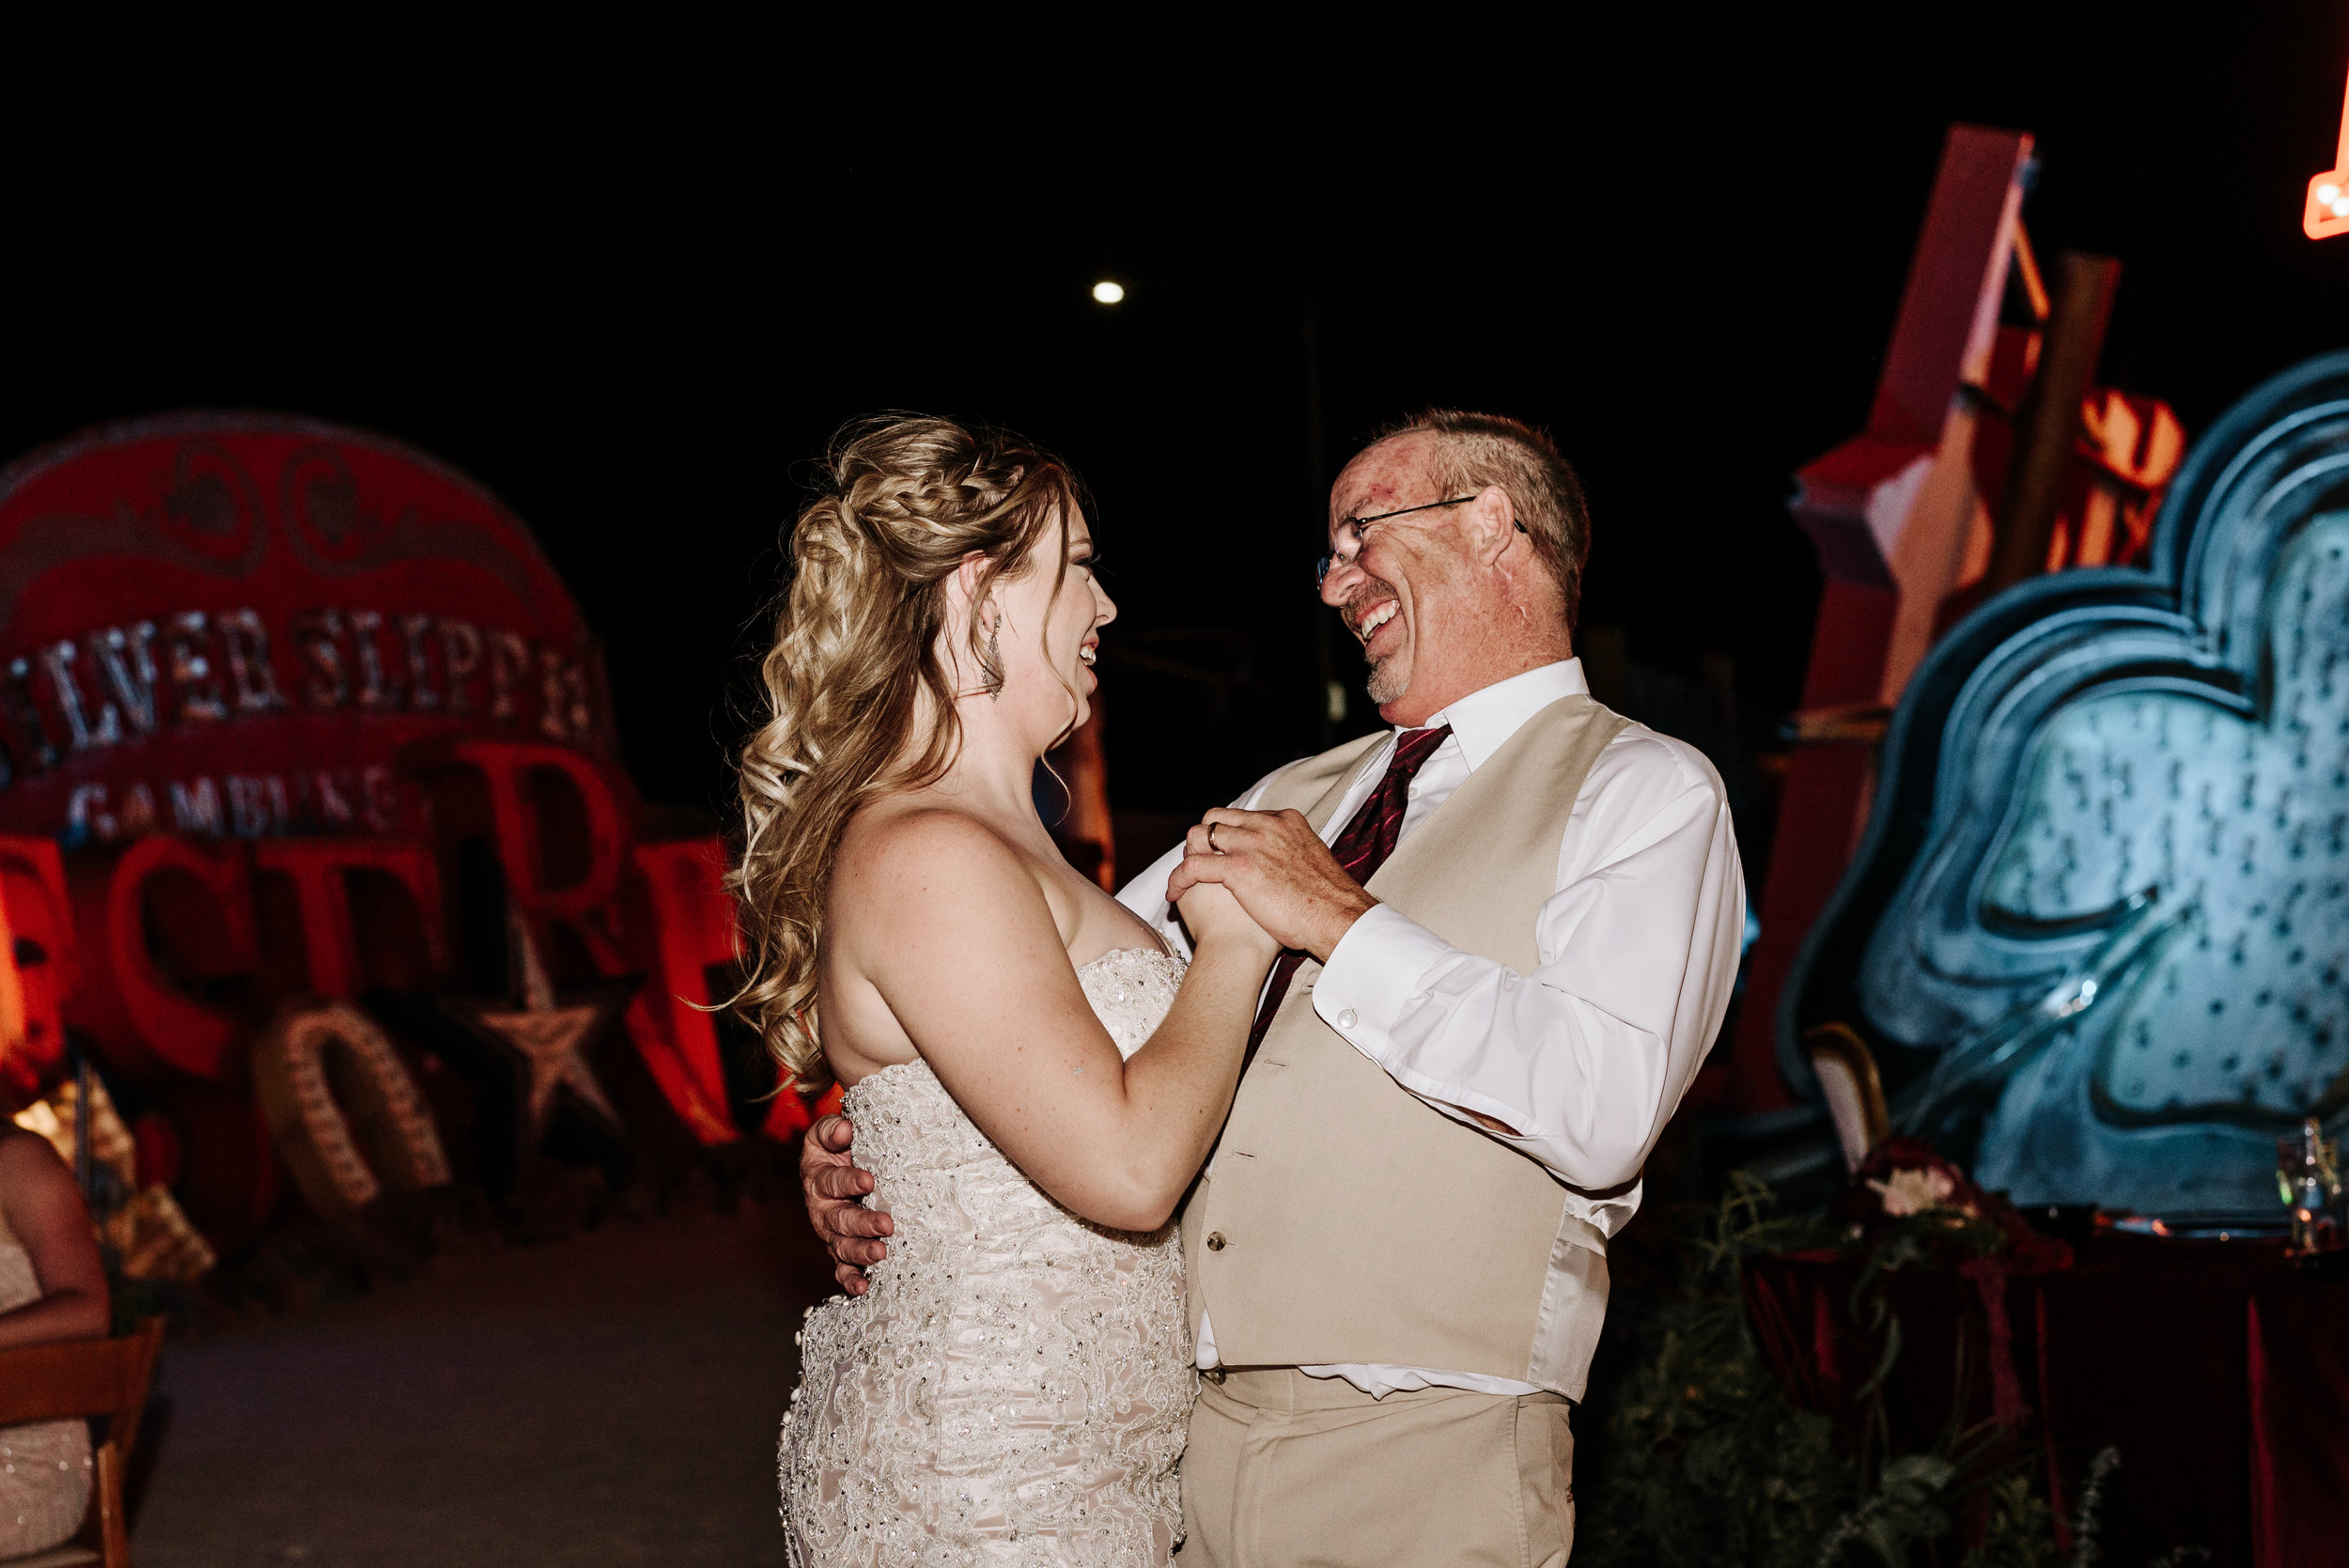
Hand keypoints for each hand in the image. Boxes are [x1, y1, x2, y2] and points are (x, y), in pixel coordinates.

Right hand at [800, 1112, 891, 1293]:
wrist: (837, 1163)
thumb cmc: (839, 1147)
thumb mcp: (830, 1133)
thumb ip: (833, 1129)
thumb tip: (844, 1129)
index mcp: (818, 1177)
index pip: (831, 1180)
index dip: (847, 1181)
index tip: (867, 1180)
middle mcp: (822, 1208)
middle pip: (840, 1218)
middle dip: (862, 1223)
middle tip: (885, 1225)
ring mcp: (831, 1233)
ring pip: (842, 1246)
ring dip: (861, 1252)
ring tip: (880, 1253)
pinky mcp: (840, 1249)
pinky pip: (842, 1268)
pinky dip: (850, 1279)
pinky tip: (862, 1288)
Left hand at [1166, 807, 1377, 959]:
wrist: (1337, 917)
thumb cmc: (1328, 901)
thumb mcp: (1312, 861)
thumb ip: (1291, 853)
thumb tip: (1281, 862)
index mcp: (1285, 821)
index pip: (1240, 815)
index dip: (1225, 835)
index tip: (1220, 853)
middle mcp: (1266, 825)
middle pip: (1215, 819)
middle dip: (1203, 840)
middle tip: (1198, 864)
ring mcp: (1251, 844)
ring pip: (1199, 837)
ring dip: (1187, 856)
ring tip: (1183, 878)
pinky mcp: (1238, 868)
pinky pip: (1193, 867)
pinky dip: (1179, 879)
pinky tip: (1175, 894)